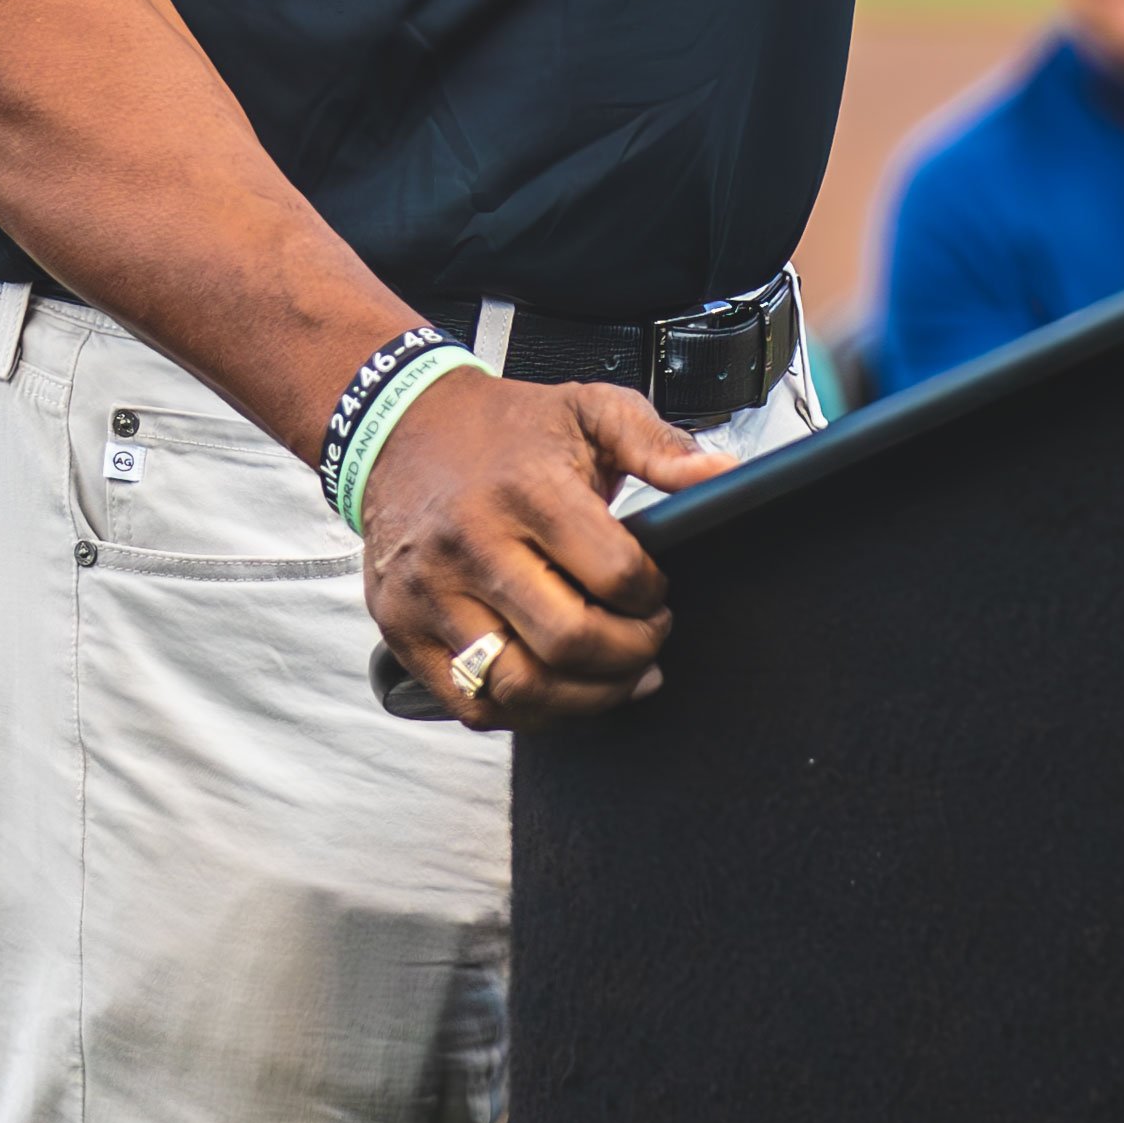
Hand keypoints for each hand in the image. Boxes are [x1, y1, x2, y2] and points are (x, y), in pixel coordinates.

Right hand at [359, 371, 726, 729]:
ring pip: (521, 689)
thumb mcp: (589, 410)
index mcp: (524, 490)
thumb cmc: (505, 428)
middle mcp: (469, 545)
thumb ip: (660, 446)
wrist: (398, 428)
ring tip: (611, 676)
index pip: (615, 576)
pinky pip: (472, 706)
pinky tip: (554, 684)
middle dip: (631, 655)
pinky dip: (525, 712)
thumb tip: (724, 475)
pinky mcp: (401, 629)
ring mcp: (428, 594)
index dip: (653, 596)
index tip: (655, 592)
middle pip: (570, 643)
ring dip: (585, 699)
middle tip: (645, 639)